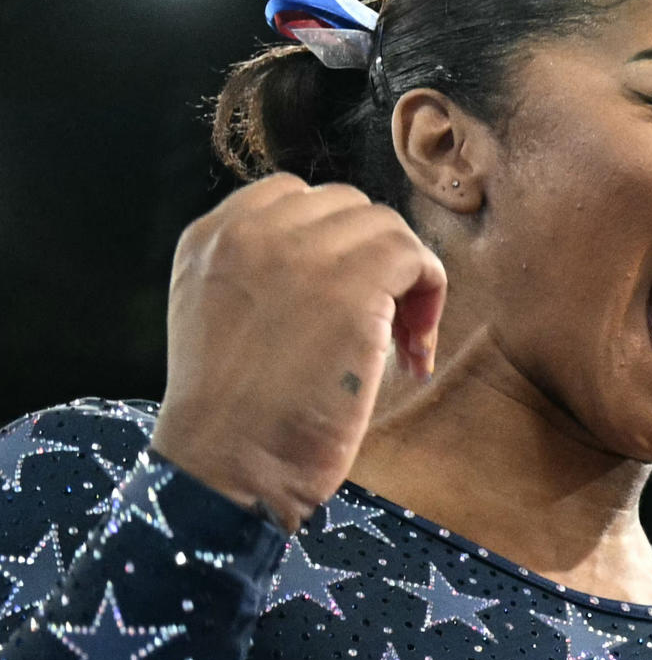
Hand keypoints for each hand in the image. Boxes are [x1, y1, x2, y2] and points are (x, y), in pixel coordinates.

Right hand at [150, 176, 443, 527]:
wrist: (226, 461)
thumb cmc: (236, 416)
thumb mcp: (226, 319)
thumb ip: (263, 278)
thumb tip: (339, 269)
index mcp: (212, 236)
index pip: (294, 198)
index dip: (337, 245)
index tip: (348, 301)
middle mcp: (249, 231)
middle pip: (347, 208)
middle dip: (374, 260)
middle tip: (383, 328)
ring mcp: (298, 253)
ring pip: (386, 228)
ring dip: (408, 282)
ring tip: (401, 346)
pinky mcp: (346, 286)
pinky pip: (414, 257)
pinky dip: (430, 297)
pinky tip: (415, 352)